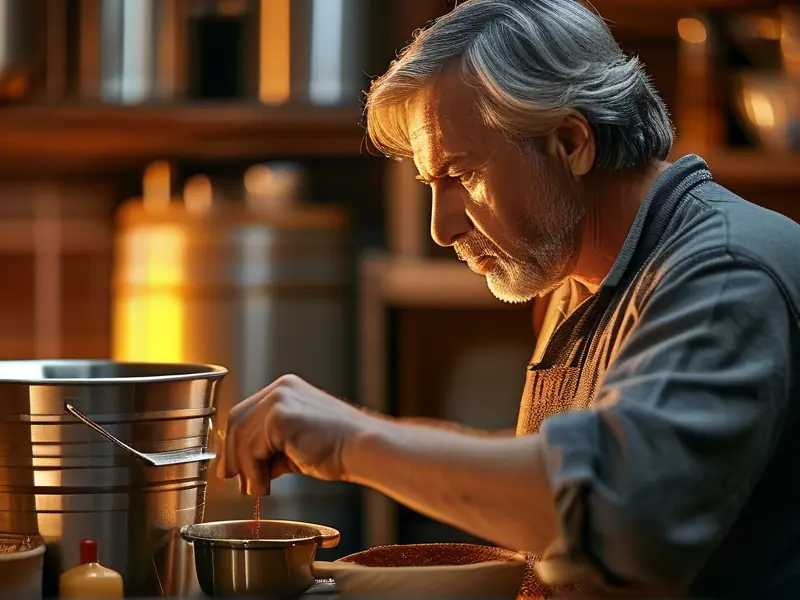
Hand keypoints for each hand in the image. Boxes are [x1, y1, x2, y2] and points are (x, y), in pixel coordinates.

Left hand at [217, 374, 375, 495]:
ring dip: (246, 470)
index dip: (234, 442)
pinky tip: (267, 484)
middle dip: (233, 455)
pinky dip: (254, 472)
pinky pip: (252, 448)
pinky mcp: (279, 416)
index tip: (232, 468)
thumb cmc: (340, 448)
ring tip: (259, 489)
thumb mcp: (297, 444)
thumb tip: (251, 469)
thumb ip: (273, 449)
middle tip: (236, 482)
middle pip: (237, 421)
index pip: (245, 413)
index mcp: (286, 390)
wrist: (363, 448)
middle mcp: (280, 389)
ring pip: (241, 437)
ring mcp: (279, 399)